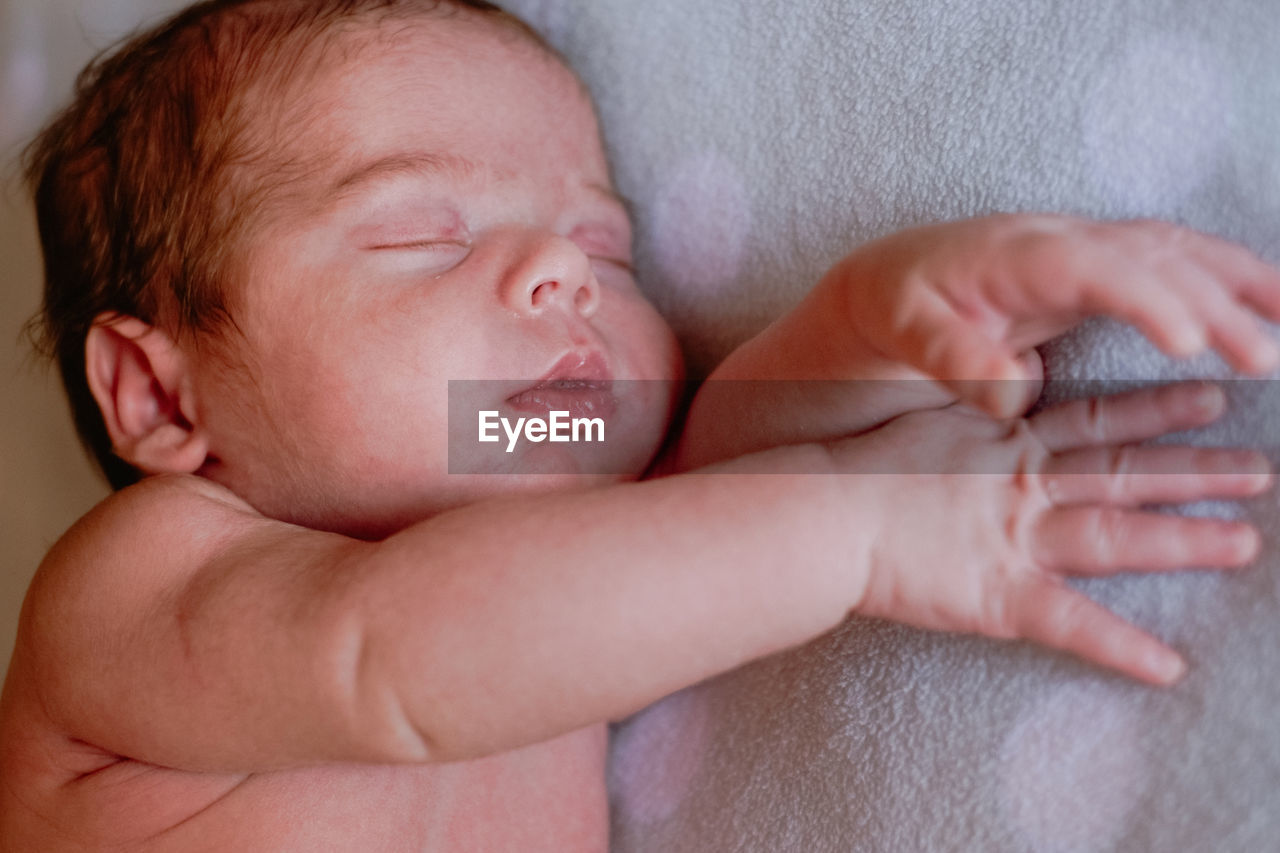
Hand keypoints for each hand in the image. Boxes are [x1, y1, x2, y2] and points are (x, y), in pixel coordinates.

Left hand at [833, 214, 1279, 416]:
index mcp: (1014, 256)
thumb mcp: (903, 331)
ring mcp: (1083, 245)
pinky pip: (1172, 259)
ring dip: (1238, 282)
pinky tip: (1267, 302)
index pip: (1094, 269)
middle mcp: (1059, 239)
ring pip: (1176, 251)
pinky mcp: (1097, 262)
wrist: (888, 277)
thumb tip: (1012, 393)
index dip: (1146, 299)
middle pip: (1151, 258)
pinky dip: (1223, 277)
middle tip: (1264, 358)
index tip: (1189, 342)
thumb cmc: (896, 308)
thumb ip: (953, 357)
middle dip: (1213, 303)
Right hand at [834, 382, 1269, 685]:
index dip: (1155, 412)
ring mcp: (1016, 540)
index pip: (1095, 423)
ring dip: (1181, 541)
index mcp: (1004, 443)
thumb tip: (1000, 389)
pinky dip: (1119, 648)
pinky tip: (1167, 667)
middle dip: (1196, 473)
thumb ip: (971, 410)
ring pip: (1115, 538)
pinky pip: (1070, 626)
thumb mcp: (923, 418)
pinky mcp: (998, 596)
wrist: (824, 511)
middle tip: (1263, 469)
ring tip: (1244, 543)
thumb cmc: (857, 465)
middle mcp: (1024, 486)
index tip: (1210, 399)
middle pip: (1124, 476)